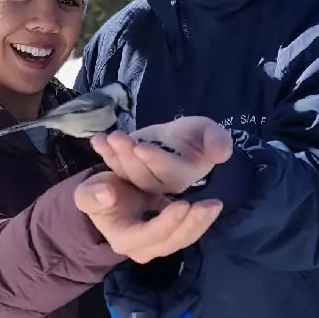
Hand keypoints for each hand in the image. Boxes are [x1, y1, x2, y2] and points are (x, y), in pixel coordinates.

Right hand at [74, 171, 221, 263]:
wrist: (105, 199)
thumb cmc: (97, 196)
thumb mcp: (87, 193)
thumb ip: (91, 195)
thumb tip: (106, 194)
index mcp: (123, 239)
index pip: (149, 235)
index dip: (167, 222)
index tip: (184, 203)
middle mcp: (142, 249)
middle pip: (172, 242)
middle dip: (193, 225)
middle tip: (212, 205)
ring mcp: (157, 244)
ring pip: (183, 239)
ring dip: (201, 224)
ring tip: (215, 205)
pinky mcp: (168, 235)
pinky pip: (186, 232)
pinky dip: (199, 220)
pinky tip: (211, 206)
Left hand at [91, 117, 232, 196]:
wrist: (177, 139)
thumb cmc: (196, 136)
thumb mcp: (210, 132)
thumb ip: (217, 140)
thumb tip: (221, 152)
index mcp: (185, 176)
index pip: (170, 172)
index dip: (155, 161)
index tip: (141, 147)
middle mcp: (162, 185)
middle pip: (144, 175)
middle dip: (129, 156)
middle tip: (118, 137)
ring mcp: (143, 182)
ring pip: (128, 173)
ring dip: (116, 155)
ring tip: (109, 136)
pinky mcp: (128, 175)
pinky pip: (115, 167)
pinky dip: (105, 153)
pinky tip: (97, 140)